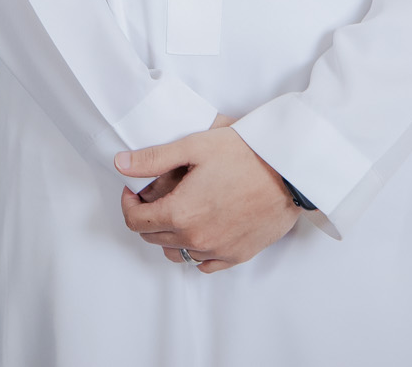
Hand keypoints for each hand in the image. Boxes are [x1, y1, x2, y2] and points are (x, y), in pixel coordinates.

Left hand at [114, 119, 299, 272]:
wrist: (290, 171)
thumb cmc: (245, 154)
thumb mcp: (193, 146)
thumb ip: (153, 158)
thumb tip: (120, 164)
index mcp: (180, 214)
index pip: (136, 221)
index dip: (128, 204)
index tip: (133, 189)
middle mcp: (197, 239)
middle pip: (153, 238)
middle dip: (146, 217)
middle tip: (154, 196)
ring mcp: (219, 251)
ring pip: (177, 252)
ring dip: (169, 235)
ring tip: (178, 211)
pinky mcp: (239, 255)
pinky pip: (205, 264)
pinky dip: (196, 251)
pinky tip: (201, 230)